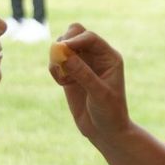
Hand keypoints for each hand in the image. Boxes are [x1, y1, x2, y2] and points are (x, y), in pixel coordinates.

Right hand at [49, 23, 131, 145]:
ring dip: (57, 58)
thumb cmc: (110, 112)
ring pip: (62, 46)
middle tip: (59, 60)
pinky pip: (56, 62)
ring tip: (64, 79)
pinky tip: (63, 84)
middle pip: (75, 33)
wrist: (105, 132)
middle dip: (64, 43)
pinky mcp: (70, 74)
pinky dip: (54, 69)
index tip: (62, 49)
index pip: (90, 38)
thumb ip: (83, 74)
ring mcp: (82, 64)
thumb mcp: (99, 93)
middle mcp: (96, 56)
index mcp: (109, 57)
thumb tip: (64, 54)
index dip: (75, 40)